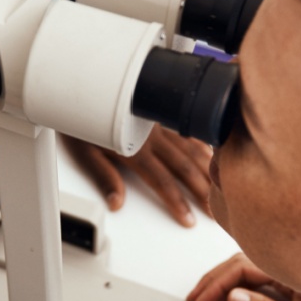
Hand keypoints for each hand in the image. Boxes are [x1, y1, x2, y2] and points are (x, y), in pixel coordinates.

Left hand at [65, 125, 213, 226]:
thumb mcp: (83, 151)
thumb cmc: (80, 117)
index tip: (189, 219)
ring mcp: (158, 123)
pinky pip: (186, 129)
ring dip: (206, 169)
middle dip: (200, 191)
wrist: (84, 81)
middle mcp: (151, 136)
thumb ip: (103, 176)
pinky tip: (211, 152)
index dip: (176, 202)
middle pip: (182, 167)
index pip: (161, 181)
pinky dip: (201, 142)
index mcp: (134, 149)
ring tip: (219, 186)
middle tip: (214, 211)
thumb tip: (116, 202)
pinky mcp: (159, 112)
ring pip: (189, 148)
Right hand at [187, 253, 300, 300]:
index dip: (217, 282)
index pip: (244, 266)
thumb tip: (235, 298)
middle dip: (215, 279)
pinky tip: (234, 295)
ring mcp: (299, 275)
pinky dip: (243, 285)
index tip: (201, 299)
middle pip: (244, 262)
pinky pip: (264, 277)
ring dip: (227, 281)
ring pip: (252, 268)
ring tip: (208, 297)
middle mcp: (297, 267)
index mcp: (297, 270)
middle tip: (196, 299)